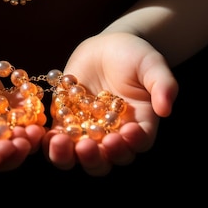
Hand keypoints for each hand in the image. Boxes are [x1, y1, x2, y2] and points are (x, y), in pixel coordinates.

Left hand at [42, 32, 177, 175]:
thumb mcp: (152, 64)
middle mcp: (113, 135)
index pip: (137, 145)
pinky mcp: (66, 122)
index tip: (124, 134)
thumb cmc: (135, 55)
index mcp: (138, 126)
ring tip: (60, 143)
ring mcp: (88, 132)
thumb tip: (166, 108)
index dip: (130, 145)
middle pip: (106, 160)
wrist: (107, 46)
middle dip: (96, 158)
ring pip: (77, 156)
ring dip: (67, 156)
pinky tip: (41, 135)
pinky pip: (56, 139)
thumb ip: (163, 84)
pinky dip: (47, 142)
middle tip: (88, 146)